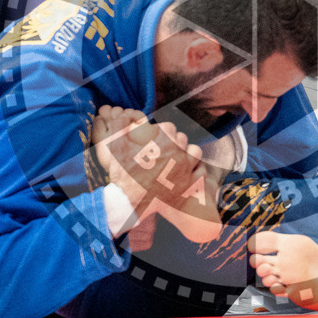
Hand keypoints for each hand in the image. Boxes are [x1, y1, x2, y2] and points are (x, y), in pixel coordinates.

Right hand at [90, 106, 220, 242]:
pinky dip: (196, 170)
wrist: (129, 203)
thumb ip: (119, 125)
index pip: (169, 127)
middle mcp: (178, 153)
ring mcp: (186, 169)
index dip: (162, 131)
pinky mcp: (190, 185)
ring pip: (195, 151)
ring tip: (179, 158)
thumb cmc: (123, 175)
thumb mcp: (116, 147)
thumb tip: (123, 114)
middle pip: (182, 138)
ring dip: (188, 152)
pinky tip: (188, 173)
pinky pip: (201, 171)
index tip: (157, 138)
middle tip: (165, 149)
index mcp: (163, 142)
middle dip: (174, 141)